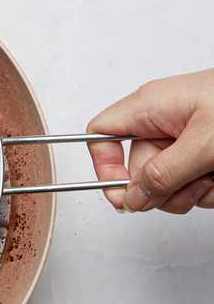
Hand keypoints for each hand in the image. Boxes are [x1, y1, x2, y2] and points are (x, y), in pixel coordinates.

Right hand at [87, 68, 213, 212]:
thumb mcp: (204, 144)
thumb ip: (163, 174)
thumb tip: (133, 197)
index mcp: (151, 106)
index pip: (100, 136)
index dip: (105, 169)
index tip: (125, 194)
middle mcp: (163, 119)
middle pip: (137, 170)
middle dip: (163, 188)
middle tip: (192, 184)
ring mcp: (185, 136)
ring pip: (166, 182)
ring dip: (190, 191)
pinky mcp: (204, 150)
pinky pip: (191, 182)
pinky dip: (208, 187)